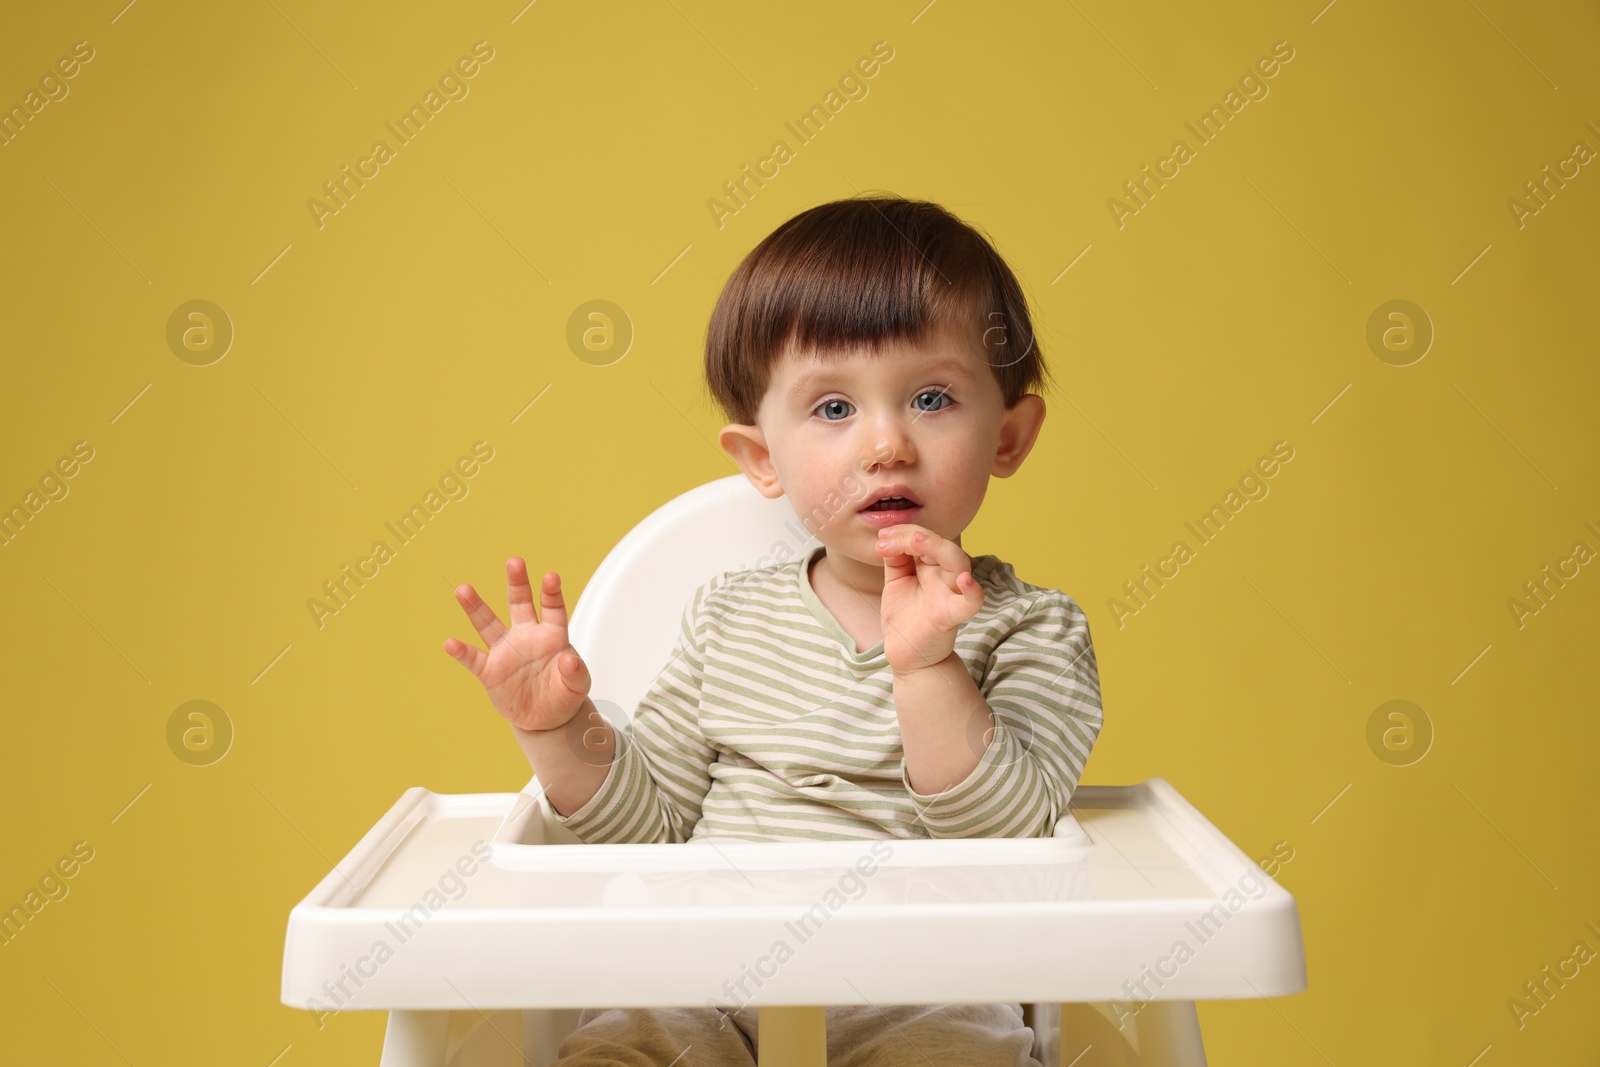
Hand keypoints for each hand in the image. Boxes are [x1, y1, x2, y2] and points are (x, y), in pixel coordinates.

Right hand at [443, 558, 591, 732]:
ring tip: (463, 589)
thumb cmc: (564, 693)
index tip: (551, 577)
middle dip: (517, 583)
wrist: (545, 717)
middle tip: (514, 562)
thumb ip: (576, 672)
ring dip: (476, 607)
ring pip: (488, 624)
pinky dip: (461, 652)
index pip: (552, 609)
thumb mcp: (578, 685)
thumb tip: (569, 659)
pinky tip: (450, 643)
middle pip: (519, 604)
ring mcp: (506, 651)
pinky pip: (474, 659)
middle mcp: (526, 636)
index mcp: (551, 635)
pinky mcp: (490, 671)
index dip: (551, 593)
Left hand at [874, 525, 983, 674]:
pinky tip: (965, 580)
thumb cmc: (905, 618)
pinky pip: (970, 604)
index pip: (923, 539)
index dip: (903, 533)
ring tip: (916, 540)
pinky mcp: (950, 616)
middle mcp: (943, 577)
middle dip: (919, 535)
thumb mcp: (896, 583)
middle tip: (890, 536)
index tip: (881, 536)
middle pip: (942, 546)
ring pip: (959, 563)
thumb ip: (895, 559)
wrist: (906, 655)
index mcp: (931, 567)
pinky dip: (973, 592)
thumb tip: (886, 538)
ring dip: (938, 547)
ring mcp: (949, 595)